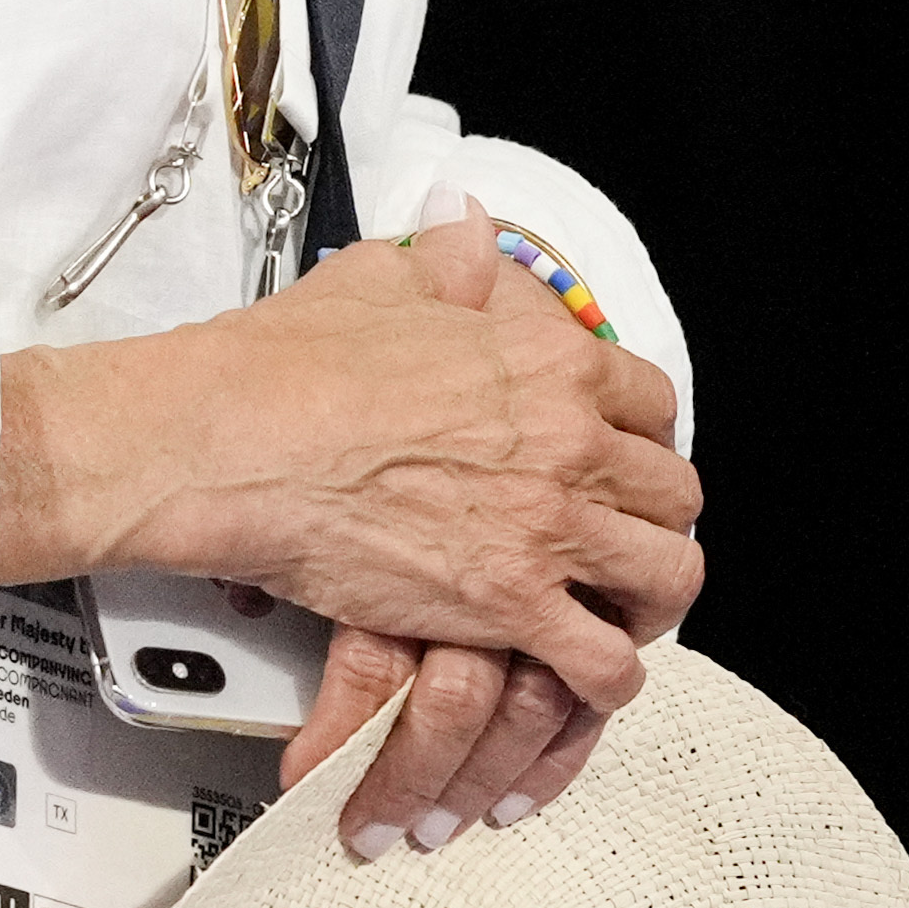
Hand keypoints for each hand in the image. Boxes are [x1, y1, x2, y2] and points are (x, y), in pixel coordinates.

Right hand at [262, 225, 679, 857]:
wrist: (235, 441)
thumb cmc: (293, 366)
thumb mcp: (388, 278)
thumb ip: (449, 261)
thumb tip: (466, 230)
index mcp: (555, 365)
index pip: (655, 407)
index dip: (641, 441)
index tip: (621, 464)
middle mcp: (571, 444)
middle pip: (673, 494)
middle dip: (654, 522)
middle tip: (622, 544)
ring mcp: (546, 527)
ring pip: (667, 573)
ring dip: (652, 598)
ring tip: (625, 615)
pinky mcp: (507, 604)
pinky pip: (601, 659)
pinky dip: (607, 677)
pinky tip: (590, 677)